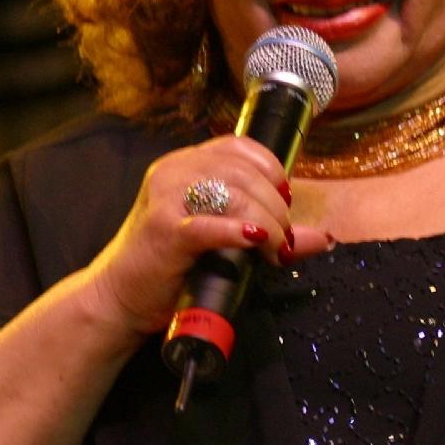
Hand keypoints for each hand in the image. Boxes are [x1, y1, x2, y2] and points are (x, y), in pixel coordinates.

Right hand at [81, 134, 330, 335]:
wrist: (119, 297)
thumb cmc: (168, 266)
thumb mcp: (220, 240)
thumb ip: (270, 233)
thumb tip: (325, 238)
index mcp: (183, 165)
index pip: (238, 147)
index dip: (271, 169)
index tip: (285, 200)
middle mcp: (172, 173)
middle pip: (243, 172)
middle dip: (275, 205)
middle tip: (281, 239)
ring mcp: (165, 200)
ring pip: (234, 195)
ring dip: (266, 222)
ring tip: (273, 249)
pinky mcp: (163, 231)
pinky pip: (207, 224)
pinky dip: (236, 231)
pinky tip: (254, 240)